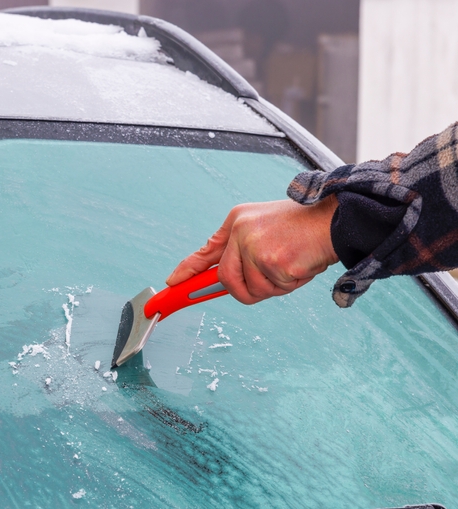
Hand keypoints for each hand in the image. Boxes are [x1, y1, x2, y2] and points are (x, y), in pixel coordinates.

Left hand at [165, 196, 339, 304]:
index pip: (206, 251)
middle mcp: (241, 232)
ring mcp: (256, 248)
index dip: (188, 271)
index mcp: (237, 222)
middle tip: (269, 279)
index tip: (172, 284)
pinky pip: (274, 290)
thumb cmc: (302, 225)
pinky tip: (300, 264)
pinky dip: (290, 284)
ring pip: (251, 290)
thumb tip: (216, 277)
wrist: (336, 218)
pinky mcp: (273, 263)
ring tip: (291, 264)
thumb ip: (238, 249)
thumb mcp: (262, 227)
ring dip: (273, 286)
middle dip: (245, 289)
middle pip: (226, 281)